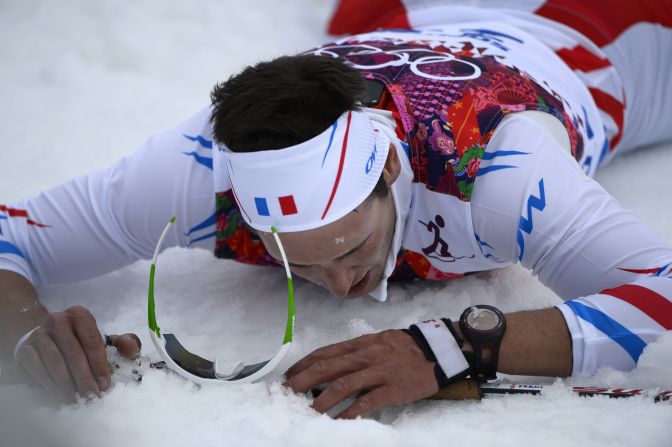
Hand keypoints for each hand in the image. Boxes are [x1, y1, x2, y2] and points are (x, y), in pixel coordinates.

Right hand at [14, 305, 140, 399]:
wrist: (47, 340)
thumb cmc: (80, 342)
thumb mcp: (103, 340)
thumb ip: (123, 344)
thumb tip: (131, 348)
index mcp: (80, 315)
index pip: (92, 341)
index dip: (100, 365)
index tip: (105, 385)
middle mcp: (57, 319)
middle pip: (73, 352)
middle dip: (84, 378)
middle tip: (91, 396)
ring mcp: (39, 333)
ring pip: (54, 360)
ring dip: (66, 382)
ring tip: (75, 398)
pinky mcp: (24, 347)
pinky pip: (34, 365)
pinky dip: (45, 379)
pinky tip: (55, 390)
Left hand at [284, 329, 438, 418]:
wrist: (438, 350)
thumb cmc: (406, 347)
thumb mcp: (378, 341)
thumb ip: (356, 352)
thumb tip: (332, 364)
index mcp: (360, 343)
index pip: (325, 353)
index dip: (304, 364)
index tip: (289, 375)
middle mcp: (366, 355)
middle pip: (327, 367)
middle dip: (303, 381)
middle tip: (287, 393)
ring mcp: (379, 371)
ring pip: (343, 384)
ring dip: (321, 399)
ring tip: (307, 412)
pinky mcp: (392, 388)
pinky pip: (366, 402)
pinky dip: (349, 412)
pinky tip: (337, 422)